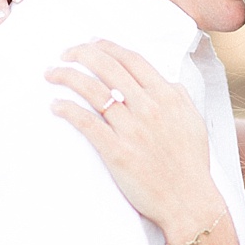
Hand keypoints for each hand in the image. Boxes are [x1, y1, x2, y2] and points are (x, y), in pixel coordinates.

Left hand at [47, 40, 224, 241]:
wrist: (189, 202)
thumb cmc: (191, 165)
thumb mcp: (193, 122)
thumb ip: (179, 97)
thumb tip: (165, 80)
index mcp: (168, 98)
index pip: (132, 60)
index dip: (107, 46)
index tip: (91, 43)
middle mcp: (150, 108)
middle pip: (108, 67)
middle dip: (81, 53)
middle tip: (65, 53)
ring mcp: (132, 130)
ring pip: (93, 90)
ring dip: (67, 76)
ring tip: (51, 73)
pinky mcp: (117, 152)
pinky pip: (86, 123)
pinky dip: (67, 109)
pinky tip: (56, 105)